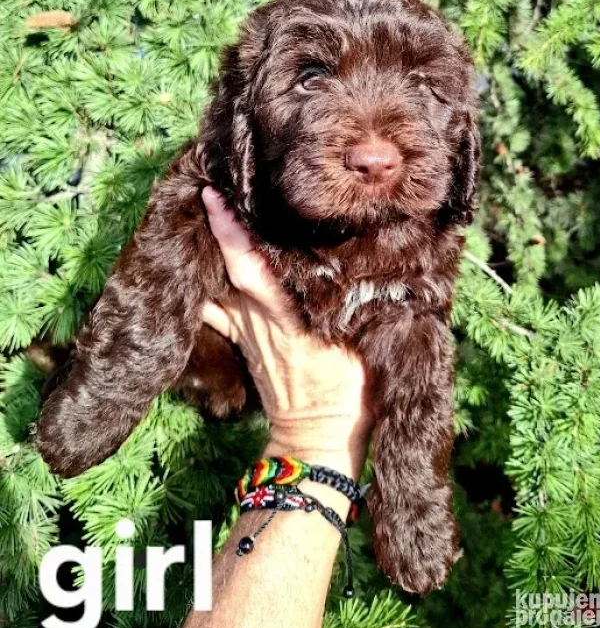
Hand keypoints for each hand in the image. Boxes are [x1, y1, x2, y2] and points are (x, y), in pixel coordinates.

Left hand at [201, 187, 373, 480]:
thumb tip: (374, 259)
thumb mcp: (366, 343)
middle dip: (213, 228)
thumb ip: (361, 303)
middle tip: (207, 187)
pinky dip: (204, 288)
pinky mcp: (242, 345)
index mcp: (288, 316)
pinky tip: (198, 268)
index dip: (230, 232)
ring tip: (203, 214)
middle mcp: (257, 319)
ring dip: (206, 254)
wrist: (318, 440)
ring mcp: (245, 333)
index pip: (249, 267)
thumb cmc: (352, 391)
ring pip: (215, 286)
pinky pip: (214, 312)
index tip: (216, 195)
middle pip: (225, 268)